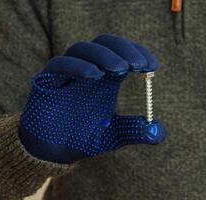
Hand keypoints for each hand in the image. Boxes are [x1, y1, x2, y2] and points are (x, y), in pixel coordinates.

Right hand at [19, 34, 166, 163]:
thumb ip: (135, 131)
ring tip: (120, 69)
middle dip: (124, 49)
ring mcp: (67, 72)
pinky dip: (78, 66)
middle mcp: (88, 69)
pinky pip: (60, 64)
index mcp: (106, 78)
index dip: (139, 54)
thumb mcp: (114, 135)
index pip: (123, 53)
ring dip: (103, 55)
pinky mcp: (47, 80)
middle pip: (105, 43)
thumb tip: (158, 132)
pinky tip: (95, 76)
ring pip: (83, 48)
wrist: (55, 151)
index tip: (153, 66)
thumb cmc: (85, 137)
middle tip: (139, 65)